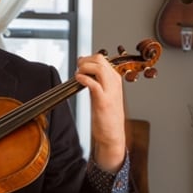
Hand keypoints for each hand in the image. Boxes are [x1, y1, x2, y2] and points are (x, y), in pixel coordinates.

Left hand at [75, 53, 125, 171]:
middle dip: (85, 60)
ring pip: (99, 68)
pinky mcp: (104, 101)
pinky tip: (78, 80)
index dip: (87, 58)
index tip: (79, 63)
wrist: (112, 134)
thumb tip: (84, 67)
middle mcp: (114, 83)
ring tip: (77, 73)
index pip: (102, 59)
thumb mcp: (103, 93)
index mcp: (115, 80)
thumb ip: (95, 81)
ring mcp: (110, 91)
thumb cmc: (106, 115)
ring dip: (84, 67)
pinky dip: (83, 78)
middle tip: (77, 67)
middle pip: (100, 60)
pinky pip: (94, 84)